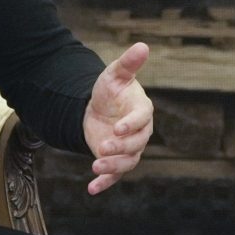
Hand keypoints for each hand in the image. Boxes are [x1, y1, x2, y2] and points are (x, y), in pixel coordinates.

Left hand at [82, 41, 153, 194]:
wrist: (97, 110)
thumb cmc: (110, 91)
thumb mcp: (115, 75)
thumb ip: (128, 64)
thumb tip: (142, 45)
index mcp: (142, 111)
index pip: (142, 119)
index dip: (131, 125)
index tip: (117, 129)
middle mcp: (139, 132)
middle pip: (136, 144)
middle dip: (120, 149)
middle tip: (102, 147)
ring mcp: (129, 149)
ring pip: (128, 162)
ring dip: (113, 167)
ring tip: (95, 167)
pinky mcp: (117, 161)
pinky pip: (115, 175)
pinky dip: (104, 183)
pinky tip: (91, 188)